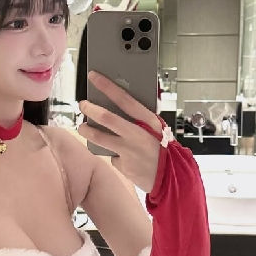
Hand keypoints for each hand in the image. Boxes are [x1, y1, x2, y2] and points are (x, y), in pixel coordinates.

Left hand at [76, 71, 172, 193]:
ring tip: (83, 127)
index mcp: (149, 121)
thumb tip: (116, 105)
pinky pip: (112, 156)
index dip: (107, 86)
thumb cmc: (163, 149)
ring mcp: (129, 151)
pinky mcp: (123, 165)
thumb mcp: (156, 128)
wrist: (172, 177)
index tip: (94, 77)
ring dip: (87, 131)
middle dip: (90, 109)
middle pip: (107, 118)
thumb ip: (139, 119)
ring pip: (100, 138)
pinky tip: (122, 157)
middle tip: (83, 105)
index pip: (125, 99)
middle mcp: (138, 135)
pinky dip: (114, 155)